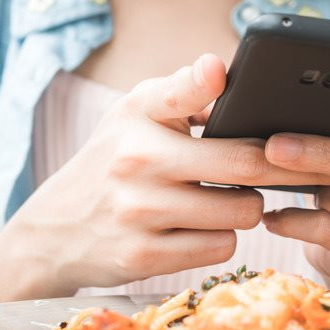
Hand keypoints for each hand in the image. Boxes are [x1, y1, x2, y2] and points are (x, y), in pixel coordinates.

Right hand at [0, 54, 329, 295]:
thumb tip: (224, 73)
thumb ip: (185, 91)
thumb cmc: (116, 159)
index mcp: (139, 114)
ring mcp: (139, 211)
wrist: (55, 229)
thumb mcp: (137, 113)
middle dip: (274, 168)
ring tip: (229, 200)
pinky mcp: (143, 257)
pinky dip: (222, 238)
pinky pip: (221, 246)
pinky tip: (204, 228)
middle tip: (272, 169)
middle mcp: (137, 159)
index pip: (179, 90)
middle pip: (245, 164)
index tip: (217, 72)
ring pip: (242, 211)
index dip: (206, 78)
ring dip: (246, 208)